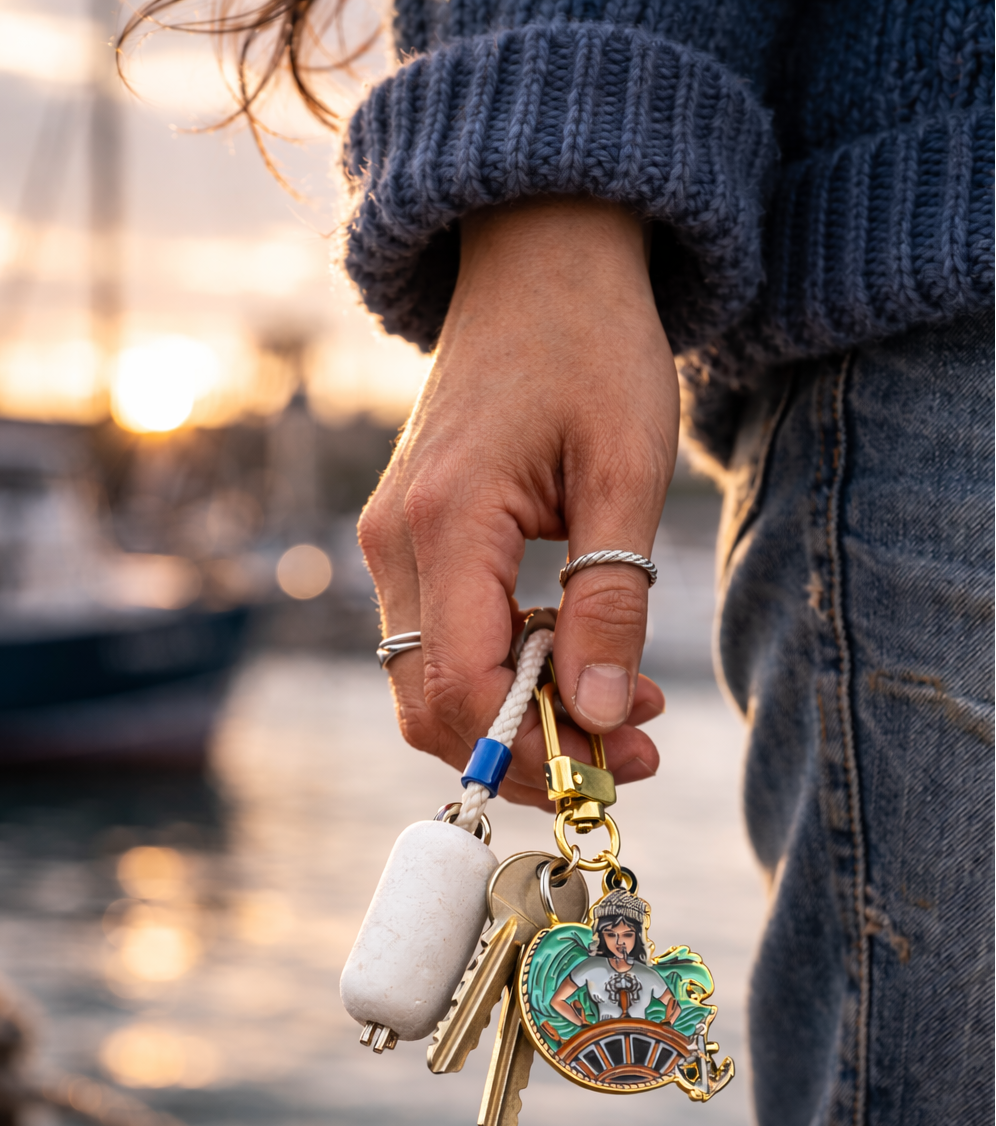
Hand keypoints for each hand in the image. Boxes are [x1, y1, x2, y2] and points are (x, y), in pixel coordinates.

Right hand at [358, 196, 679, 808]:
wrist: (540, 260)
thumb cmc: (591, 345)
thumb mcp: (625, 472)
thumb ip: (610, 600)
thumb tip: (595, 718)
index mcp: (442, 523)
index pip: (458, 688)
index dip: (530, 748)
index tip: (615, 763)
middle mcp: (395, 543)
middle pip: (431, 703)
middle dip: (528, 746)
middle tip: (628, 748)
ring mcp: (394, 542)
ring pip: (434, 681)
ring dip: (521, 712)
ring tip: (621, 701)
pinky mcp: (413, 539)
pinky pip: (443, 638)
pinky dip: (508, 670)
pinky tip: (579, 652)